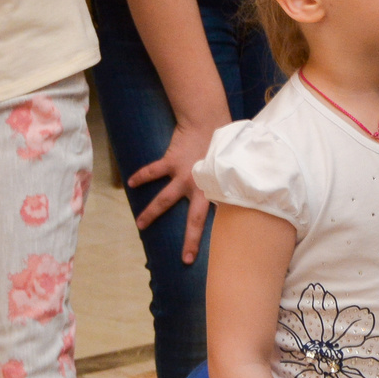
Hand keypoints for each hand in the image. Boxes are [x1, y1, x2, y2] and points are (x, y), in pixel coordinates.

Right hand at [131, 116, 222, 260]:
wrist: (208, 119)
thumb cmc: (223, 142)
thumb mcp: (232, 165)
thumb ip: (233, 180)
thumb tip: (247, 190)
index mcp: (218, 188)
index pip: (221, 217)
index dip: (223, 233)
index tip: (222, 250)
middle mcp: (201, 186)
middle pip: (194, 220)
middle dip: (190, 240)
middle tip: (185, 258)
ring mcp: (184, 175)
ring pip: (165, 200)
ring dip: (152, 213)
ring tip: (140, 225)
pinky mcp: (170, 162)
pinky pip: (153, 172)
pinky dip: (141, 176)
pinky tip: (131, 182)